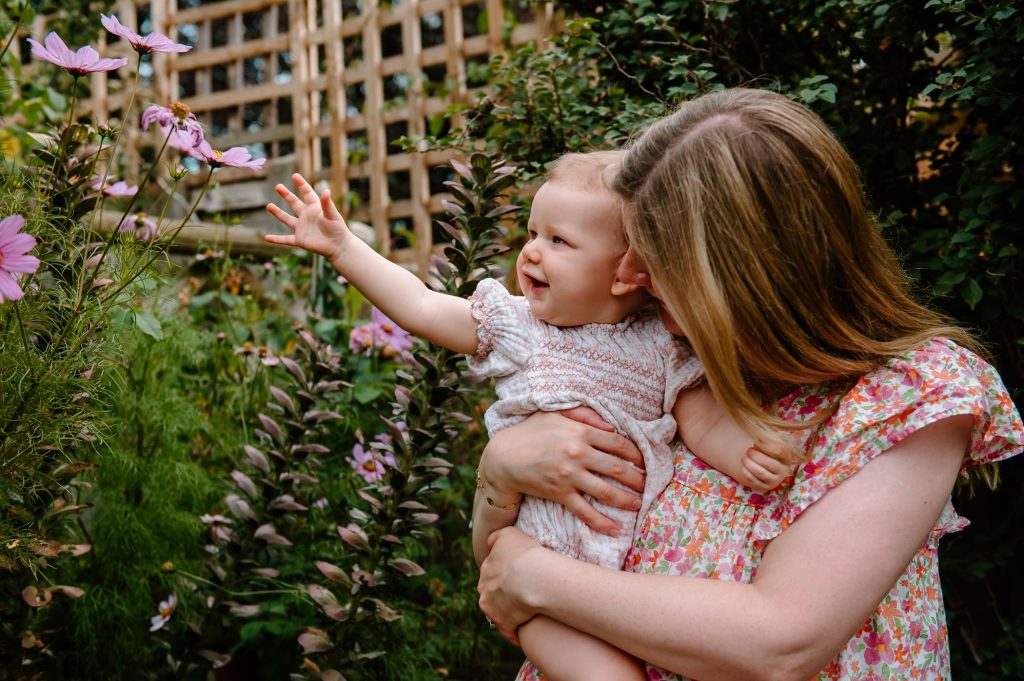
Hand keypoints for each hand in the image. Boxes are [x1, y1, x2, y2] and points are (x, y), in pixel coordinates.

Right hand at [265, 173, 352, 261]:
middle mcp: (307, 217)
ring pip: (287, 219)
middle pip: (294, 203)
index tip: (295, 176)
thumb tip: (326, 190)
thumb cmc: (338, 229)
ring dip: (278, 213)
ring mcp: (302, 228)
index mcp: (315, 208)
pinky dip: (276, 239)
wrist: (338, 246)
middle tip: (277, 186)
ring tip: (268, 206)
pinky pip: (285, 240)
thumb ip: (327, 204)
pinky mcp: (300, 240)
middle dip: (286, 195)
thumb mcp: (332, 215)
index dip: (301, 184)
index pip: (307, 193)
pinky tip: (266, 238)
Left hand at [478, 527, 550, 644]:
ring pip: (498, 611)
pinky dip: (516, 632)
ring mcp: (491, 607)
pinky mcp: (503, 623)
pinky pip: (510, 630)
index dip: (505, 573)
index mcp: (486, 567)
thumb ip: (498, 536)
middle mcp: (484, 587)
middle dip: (503, 593)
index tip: (517, 574)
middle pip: (493, 591)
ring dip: (509, 612)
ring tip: (526, 613)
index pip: (492, 570)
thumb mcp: (510, 533)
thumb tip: (491, 543)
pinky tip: (526, 630)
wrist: (533, 578)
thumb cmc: (526, 553)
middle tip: (523, 592)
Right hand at [480, 410, 644, 535]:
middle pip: (618, 468)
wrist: (503, 458)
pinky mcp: (560, 494)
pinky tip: (615, 529)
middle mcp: (578, 454)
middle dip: (638, 479)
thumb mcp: (555, 414)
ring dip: (627, 500)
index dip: (636, 453)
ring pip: (607, 491)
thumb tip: (610, 425)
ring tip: (640, 504)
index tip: (645, 461)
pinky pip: (585, 511)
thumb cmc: (530, 433)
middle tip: (649, 485)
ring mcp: (570, 476)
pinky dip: (602, 522)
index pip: (618, 443)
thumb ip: (583, 414)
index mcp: (580, 432)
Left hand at [741, 442, 794, 492]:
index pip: (778, 451)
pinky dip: (745, 471)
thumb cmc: (765, 452)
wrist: (761, 466)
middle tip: (748, 450)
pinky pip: (752, 480)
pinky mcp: (763, 488)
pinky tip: (744, 465)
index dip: (766, 445)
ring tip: (744, 457)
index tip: (756, 443)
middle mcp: (783, 472)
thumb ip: (766, 441)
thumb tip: (759, 443)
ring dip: (748, 462)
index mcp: (787, 459)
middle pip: (768, 463)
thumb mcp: (769, 444)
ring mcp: (773, 482)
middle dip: (755, 455)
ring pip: (759, 472)